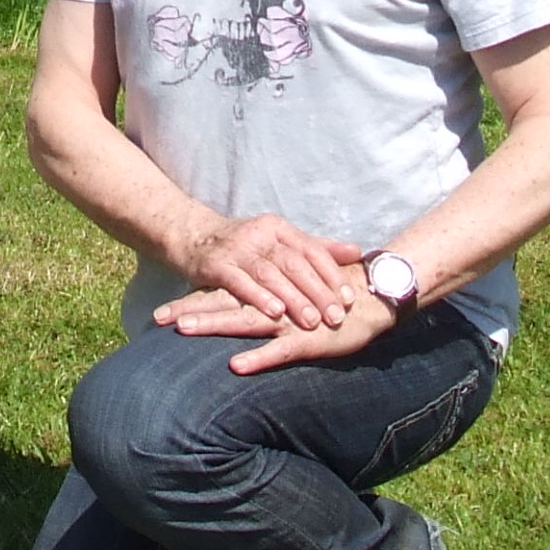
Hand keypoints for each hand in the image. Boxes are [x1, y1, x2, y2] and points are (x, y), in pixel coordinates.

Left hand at [154, 267, 397, 374]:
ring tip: (184, 330)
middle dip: (190, 313)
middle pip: (222, 306)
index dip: (189, 304)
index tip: (158, 313)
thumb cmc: (328, 299)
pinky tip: (235, 366)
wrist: (372, 297)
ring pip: (243, 323)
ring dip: (213, 326)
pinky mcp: (306, 340)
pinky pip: (277, 352)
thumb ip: (266, 302)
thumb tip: (237, 311)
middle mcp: (269, 305)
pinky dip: (257, 358)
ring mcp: (286, 321)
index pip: (219, 296)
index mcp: (263, 295)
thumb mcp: (292, 300)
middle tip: (158, 319)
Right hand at [174, 213, 362, 330]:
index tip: (349, 298)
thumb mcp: (278, 241)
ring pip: (270, 274)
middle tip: (336, 317)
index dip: (331, 274)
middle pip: (294, 263)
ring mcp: (236, 249)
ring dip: (293, 298)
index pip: (311, 249)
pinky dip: (258, 297)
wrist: (191, 236)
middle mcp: (258, 235)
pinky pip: (239, 282)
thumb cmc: (243, 244)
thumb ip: (317, 248)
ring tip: (312, 321)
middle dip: (317, 291)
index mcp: (277, 228)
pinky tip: (274, 313)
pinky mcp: (215, 265)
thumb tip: (357, 252)